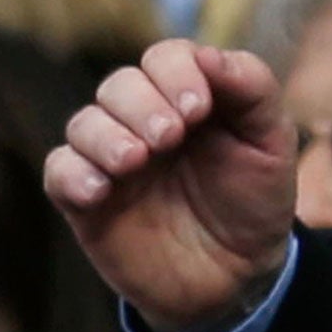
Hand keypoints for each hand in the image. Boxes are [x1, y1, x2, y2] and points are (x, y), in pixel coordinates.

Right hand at [45, 40, 296, 331]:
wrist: (236, 276)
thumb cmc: (255, 200)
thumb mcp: (272, 143)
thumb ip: (253, 90)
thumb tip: (210, 55)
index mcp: (191, 97)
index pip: (165, 58)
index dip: (176, 73)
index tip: (198, 109)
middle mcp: (146, 120)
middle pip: (121, 85)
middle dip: (141, 103)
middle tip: (170, 137)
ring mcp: (114, 159)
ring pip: (85, 123)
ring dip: (105, 135)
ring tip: (135, 162)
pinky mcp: (88, 201)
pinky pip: (59, 171)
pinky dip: (73, 173)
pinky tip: (101, 191)